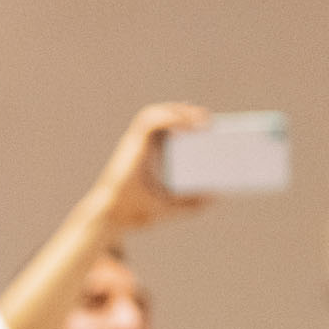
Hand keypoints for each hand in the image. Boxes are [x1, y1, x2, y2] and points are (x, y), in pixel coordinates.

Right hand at [89, 101, 211, 233]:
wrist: (113, 217)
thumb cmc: (134, 213)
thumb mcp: (170, 208)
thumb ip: (190, 204)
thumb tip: (215, 197)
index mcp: (148, 156)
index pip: (166, 128)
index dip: (185, 119)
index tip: (206, 122)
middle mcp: (140, 146)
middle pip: (163, 117)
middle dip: (186, 113)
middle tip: (208, 121)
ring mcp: (135, 144)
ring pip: (155, 113)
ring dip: (178, 111)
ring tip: (202, 120)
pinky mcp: (133, 144)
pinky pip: (150, 121)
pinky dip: (170, 118)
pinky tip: (188, 125)